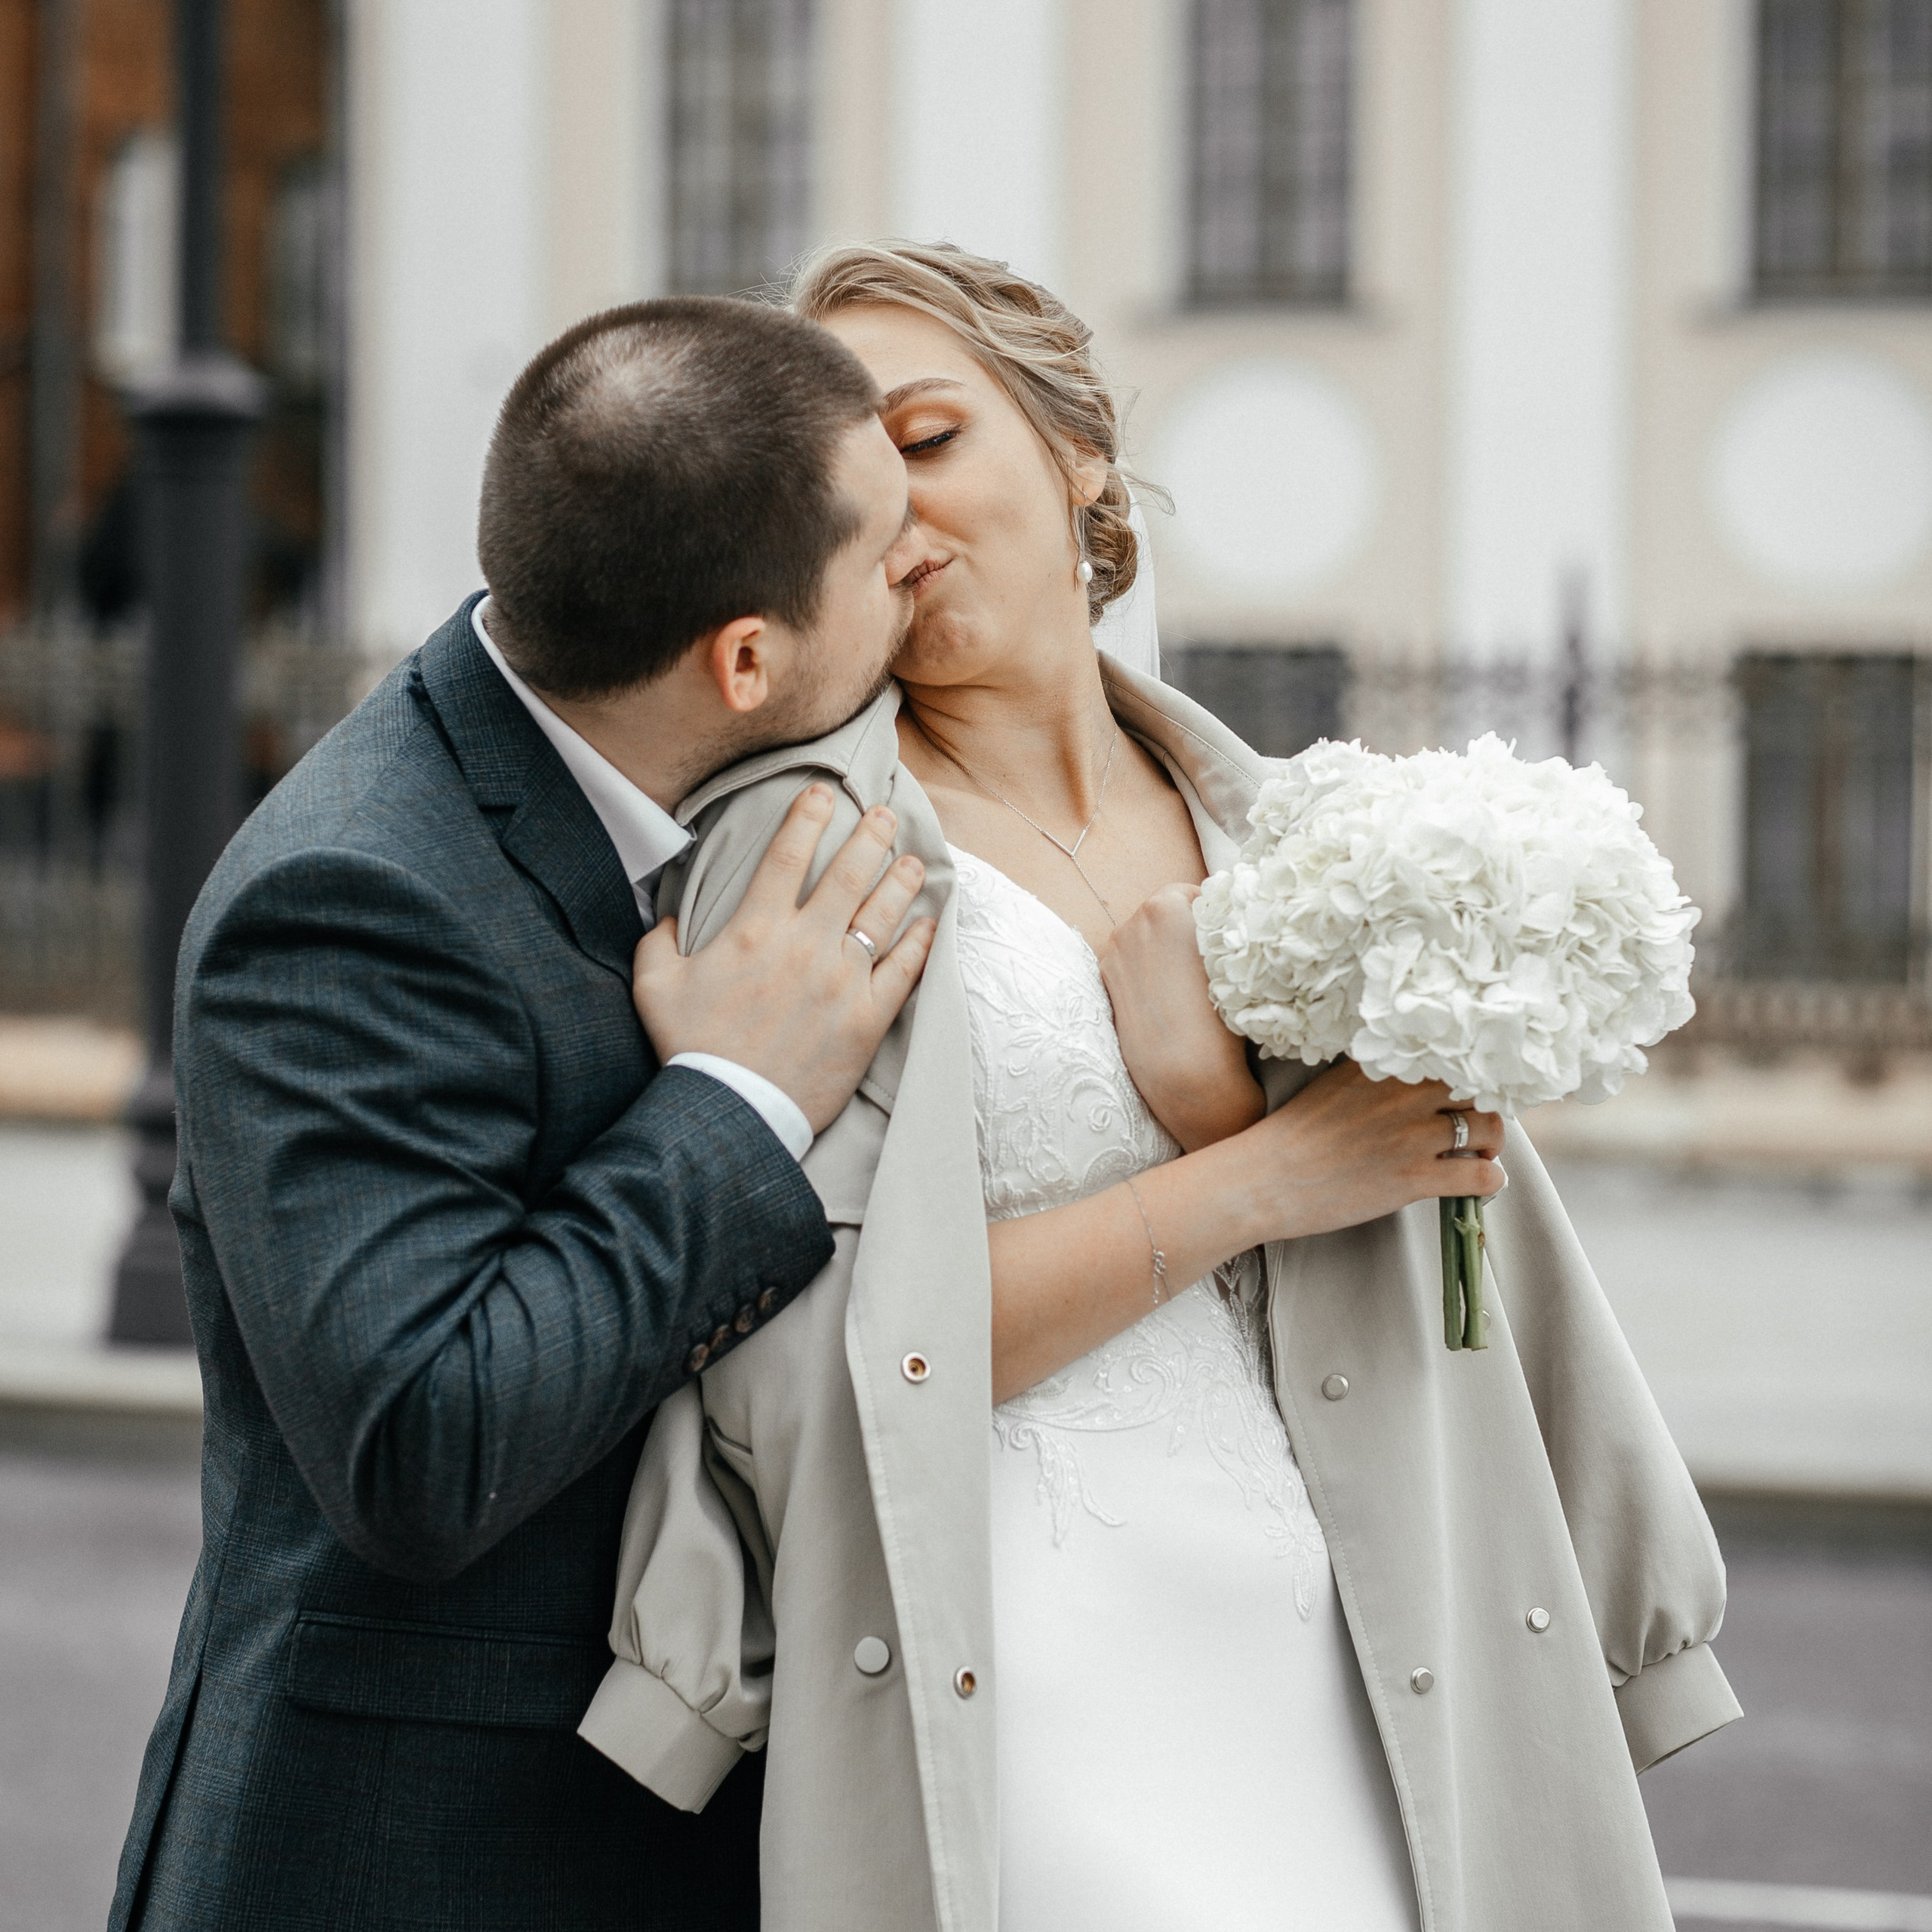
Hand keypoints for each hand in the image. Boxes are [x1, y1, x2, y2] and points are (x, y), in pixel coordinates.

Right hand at [632, 785, 936, 1132]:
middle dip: (871, 835)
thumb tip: (668, 918)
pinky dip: (920, 943)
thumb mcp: (655, 985)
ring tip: (915, 861)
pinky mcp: (867, 1017)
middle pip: (849, 872)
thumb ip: (659, 941)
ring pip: (883, 914)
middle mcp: (805, 943)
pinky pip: (904, 971)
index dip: (808, 816)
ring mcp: (842, 979)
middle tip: (886, 814)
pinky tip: (930, 924)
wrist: (730, 1110)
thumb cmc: (690, 1048)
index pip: (787, 853)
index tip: (823, 793)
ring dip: (902, 881)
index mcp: (755, 928)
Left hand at [1099, 883, 1262, 1150]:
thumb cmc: (1222, 1014)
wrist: (1186, 1072)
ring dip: (1163, 950)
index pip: (1193, 892)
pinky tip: (1167, 998)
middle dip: (1184, 929)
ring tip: (1188, 984)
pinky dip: (1146, 972)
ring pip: (1145, 938)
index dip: (1213, 913)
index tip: (1226, 935)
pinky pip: (1131, 963)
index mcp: (1166, 906)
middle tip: (1209, 960)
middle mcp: (1132, 922)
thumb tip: (1218, 912)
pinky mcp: (1106, 981)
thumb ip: (1219, 924)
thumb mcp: (1232, 956)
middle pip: (1164, 912)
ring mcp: (1114, 952)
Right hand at [1221, 1060, 1505, 1248]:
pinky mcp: (1414, 1178)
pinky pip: (1480, 1174)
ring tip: (1481, 1154)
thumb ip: (1375, 1074)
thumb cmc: (1293, 1136)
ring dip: (1492, 1144)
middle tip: (1477, 1126)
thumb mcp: (1334, 1085)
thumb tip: (1409, 1071)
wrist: (1265, 1179)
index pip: (1452, 1056)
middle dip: (1487, 1108)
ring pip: (1489, 1129)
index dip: (1471, 1074)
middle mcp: (1403, 1094)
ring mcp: (1411, 1136)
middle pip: (1479, 1089)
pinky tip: (1478, 1183)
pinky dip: (1490, 1179)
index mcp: (1384, 1067)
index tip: (1472, 1089)